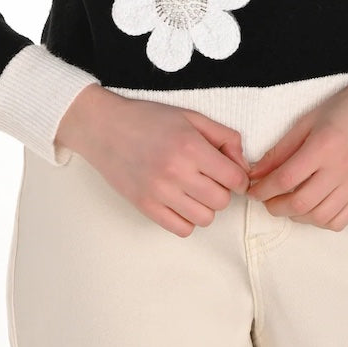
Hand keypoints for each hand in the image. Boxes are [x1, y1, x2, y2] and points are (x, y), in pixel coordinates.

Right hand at [56, 87, 251, 238]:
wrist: (105, 128)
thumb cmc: (149, 119)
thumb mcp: (191, 117)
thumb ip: (224, 137)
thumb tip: (243, 164)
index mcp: (191, 146)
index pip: (234, 178)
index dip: (238, 177)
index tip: (231, 173)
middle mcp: (177, 172)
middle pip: (222, 201)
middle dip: (221, 190)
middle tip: (208, 178)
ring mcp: (160, 193)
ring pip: (205, 218)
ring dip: (205, 206)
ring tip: (193, 189)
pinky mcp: (146, 207)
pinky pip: (182, 229)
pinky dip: (187, 219)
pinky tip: (180, 201)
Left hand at [245, 63, 347, 231]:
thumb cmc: (346, 106)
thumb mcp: (308, 119)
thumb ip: (282, 148)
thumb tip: (256, 171)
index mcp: (324, 146)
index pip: (285, 179)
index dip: (263, 189)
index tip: (252, 190)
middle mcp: (342, 169)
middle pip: (300, 203)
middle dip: (275, 206)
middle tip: (266, 200)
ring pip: (319, 217)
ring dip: (296, 216)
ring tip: (287, 204)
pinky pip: (340, 221)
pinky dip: (320, 221)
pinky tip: (312, 209)